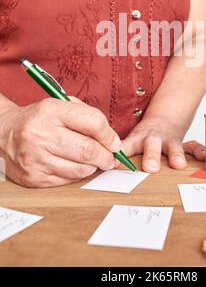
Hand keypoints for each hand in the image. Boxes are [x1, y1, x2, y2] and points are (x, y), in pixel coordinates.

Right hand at [0, 97, 120, 187]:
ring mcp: (35, 158)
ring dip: (93, 167)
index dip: (109, 135)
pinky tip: (73, 166)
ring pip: (80, 169)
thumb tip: (112, 141)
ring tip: (92, 161)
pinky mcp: (33, 177)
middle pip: (88, 150)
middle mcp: (41, 135)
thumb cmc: (38, 119)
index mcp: (50, 111)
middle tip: (110, 158)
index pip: (93, 123)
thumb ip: (87, 117)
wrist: (2, 133)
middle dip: (106, 157)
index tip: (114, 142)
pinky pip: (67, 180)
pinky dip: (76, 175)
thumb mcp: (60, 105)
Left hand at [121, 117, 205, 172]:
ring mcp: (170, 141)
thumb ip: (121, 155)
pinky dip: (199, 151)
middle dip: (151, 156)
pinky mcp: (184, 144)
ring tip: (178, 165)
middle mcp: (153, 140)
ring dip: (175, 154)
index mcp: (138, 140)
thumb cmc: (144, 138)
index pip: (126, 146)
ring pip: (173, 146)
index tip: (114, 163)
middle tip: (150, 168)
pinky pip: (193, 146)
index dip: (120, 154)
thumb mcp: (131, 143)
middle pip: (151, 145)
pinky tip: (204, 157)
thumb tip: (101, 168)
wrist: (164, 120)